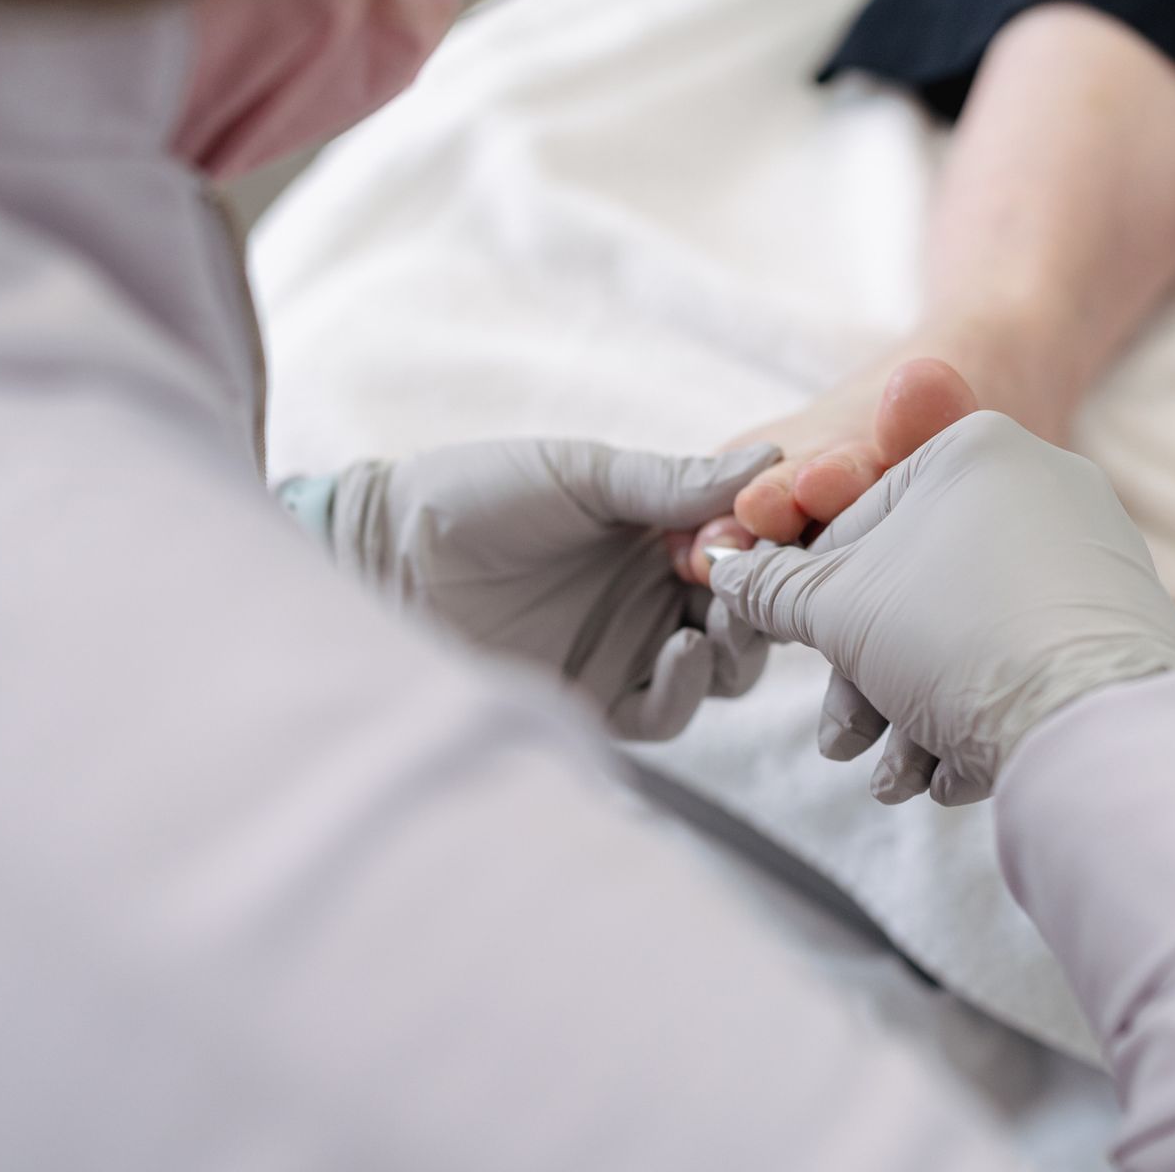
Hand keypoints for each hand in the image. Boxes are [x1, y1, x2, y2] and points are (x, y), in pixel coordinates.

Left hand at [326, 438, 781, 739]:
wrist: (387, 554)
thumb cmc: (477, 494)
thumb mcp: (582, 475)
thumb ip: (672, 481)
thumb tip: (773, 462)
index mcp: (662, 531)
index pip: (751, 545)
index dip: (777, 539)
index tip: (787, 523)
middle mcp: (659, 594)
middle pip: (752, 614)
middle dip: (768, 598)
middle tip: (765, 580)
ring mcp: (632, 651)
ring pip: (725, 669)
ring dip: (738, 644)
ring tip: (721, 616)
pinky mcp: (599, 702)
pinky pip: (667, 713)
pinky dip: (688, 686)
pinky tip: (684, 648)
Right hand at [710, 413, 1174, 803]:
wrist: (1089, 718)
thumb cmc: (952, 638)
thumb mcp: (835, 610)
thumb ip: (773, 588)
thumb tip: (727, 574)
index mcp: (973, 450)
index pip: (859, 521)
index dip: (818, 598)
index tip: (802, 651)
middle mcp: (1041, 485)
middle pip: (916, 590)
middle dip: (869, 681)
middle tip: (842, 742)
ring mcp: (1088, 554)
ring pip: (968, 636)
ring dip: (914, 715)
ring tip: (896, 781)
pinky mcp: (1118, 622)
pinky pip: (1024, 661)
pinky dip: (979, 714)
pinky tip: (952, 774)